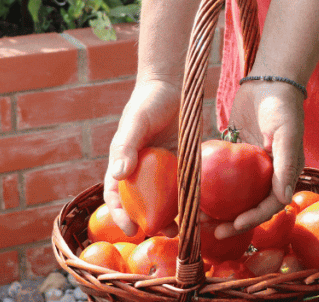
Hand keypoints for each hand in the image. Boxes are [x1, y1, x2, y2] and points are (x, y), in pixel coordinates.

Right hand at [103, 76, 180, 234]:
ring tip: (184, 228)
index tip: (130, 229)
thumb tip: (117, 174)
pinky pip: (186, 186)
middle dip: (151, 223)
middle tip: (163, 232)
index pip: (116, 197)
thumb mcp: (135, 122)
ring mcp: (163, 170)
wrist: (172, 86)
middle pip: (143, 205)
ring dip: (173, 217)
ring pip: (166, 201)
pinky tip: (202, 209)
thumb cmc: (147, 102)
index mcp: (124, 165)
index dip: (120, 216)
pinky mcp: (183, 165)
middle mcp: (143, 172)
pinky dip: (192, 199)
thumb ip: (126, 147)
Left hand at [213, 76, 304, 238]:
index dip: (252, 219)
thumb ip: (286, 165)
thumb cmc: (282, 106)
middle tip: (210, 229)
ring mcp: (252, 166)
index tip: (232, 226)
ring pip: (234, 195)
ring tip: (197, 215)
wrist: (268, 80)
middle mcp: (269, 174)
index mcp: (285, 174)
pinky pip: (223, 175)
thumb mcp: (286, 134)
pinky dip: (211, 185)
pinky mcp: (238, 154)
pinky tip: (193, 190)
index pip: (269, 206)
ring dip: (218, 207)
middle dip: (231, 221)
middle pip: (249, 206)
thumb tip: (284, 199)